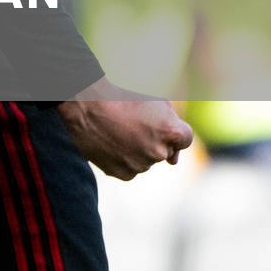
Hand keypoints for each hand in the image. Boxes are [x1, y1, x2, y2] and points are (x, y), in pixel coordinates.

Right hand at [58, 84, 193, 179]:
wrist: (85, 105)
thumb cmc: (121, 96)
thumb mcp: (155, 101)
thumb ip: (173, 126)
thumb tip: (174, 161)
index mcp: (171, 132)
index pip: (185, 140)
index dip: (171, 131)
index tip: (156, 125)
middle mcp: (159, 152)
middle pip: (164, 151)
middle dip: (153, 141)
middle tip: (131, 125)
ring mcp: (140, 165)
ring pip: (146, 161)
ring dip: (137, 151)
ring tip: (117, 132)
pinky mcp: (123, 174)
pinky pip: (130, 170)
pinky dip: (123, 160)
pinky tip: (111, 143)